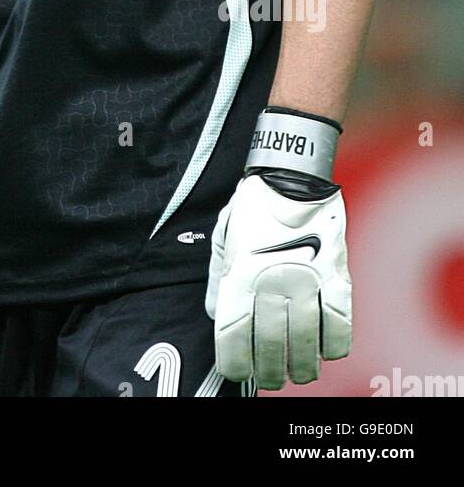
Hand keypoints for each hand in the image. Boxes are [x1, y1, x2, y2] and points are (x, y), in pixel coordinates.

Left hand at [205, 172, 351, 389]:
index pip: (233, 335)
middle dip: (268, 371)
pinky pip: (339, 326)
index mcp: (241, 274)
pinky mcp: (336, 278)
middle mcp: (272, 283)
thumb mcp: (224, 238)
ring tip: (298, 372)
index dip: (234, 362)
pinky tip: (326, 349)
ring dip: (302, 366)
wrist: (293, 177)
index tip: (237, 371)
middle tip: (270, 377)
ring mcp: (307, 282)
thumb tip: (216, 314)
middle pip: (269, 347)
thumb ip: (220, 279)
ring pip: (305, 344)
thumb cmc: (255, 206)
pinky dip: (334, 346)